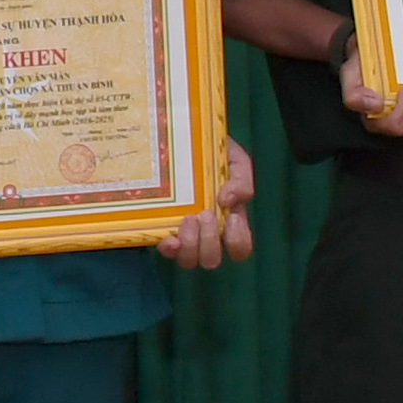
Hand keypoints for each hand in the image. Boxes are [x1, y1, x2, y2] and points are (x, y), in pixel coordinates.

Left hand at [159, 138, 257, 269]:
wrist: (182, 141)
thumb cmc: (213, 154)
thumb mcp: (235, 160)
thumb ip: (241, 180)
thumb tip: (227, 201)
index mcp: (230, 220)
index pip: (240, 248)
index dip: (237, 241)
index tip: (231, 217)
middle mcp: (207, 233)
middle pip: (212, 260)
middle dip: (210, 241)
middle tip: (204, 214)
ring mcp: (183, 233)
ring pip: (189, 261)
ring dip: (190, 245)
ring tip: (187, 218)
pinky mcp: (161, 228)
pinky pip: (166, 251)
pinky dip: (169, 249)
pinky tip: (168, 238)